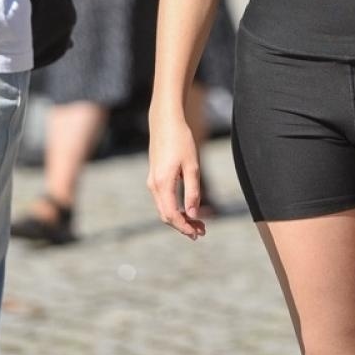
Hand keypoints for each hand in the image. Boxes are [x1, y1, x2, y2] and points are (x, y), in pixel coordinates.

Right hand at [146, 113, 205, 239]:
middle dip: (183, 226)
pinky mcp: (155, 177)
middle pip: (166, 215)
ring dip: (179, 218)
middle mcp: (154, 185)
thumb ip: (193, 191)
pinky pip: (163, 199)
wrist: (165, 121)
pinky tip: (188, 209)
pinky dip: (175, 208)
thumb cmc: (181, 140)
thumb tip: (193, 214)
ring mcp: (152, 181)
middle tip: (201, 231)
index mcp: (163, 184)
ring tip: (198, 223)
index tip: (198, 233)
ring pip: (164, 208)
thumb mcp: (192, 166)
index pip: (172, 215)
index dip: (184, 227)